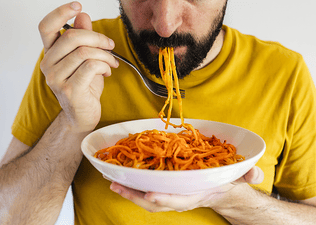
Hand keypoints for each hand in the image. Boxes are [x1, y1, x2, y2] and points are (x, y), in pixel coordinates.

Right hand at [39, 2, 118, 131]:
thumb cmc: (84, 87)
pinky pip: (91, 66)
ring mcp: (57, 78)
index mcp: (50, 54)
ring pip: (85, 52)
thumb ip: (83, 39)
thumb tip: (82, 16)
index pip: (47, 27)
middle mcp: (48, 65)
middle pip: (72, 37)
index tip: (77, 5)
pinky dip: (105, 66)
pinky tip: (108, 72)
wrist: (83, 115)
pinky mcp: (70, 89)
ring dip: (105, 55)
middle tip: (110, 45)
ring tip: (112, 63)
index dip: (60, 13)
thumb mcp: (85, 60)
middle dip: (98, 38)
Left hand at [109, 166, 263, 212]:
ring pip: (149, 198)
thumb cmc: (228, 182)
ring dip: (131, 192)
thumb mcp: (240, 177)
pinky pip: (149, 190)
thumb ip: (249, 174)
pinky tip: (124, 177)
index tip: (148, 194)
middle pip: (157, 202)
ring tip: (114, 182)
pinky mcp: (168, 188)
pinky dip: (136, 186)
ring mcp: (173, 194)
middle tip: (117, 186)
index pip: (179, 200)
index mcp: (197, 194)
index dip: (165, 198)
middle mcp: (181, 196)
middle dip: (137, 197)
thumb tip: (255, 172)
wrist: (222, 190)